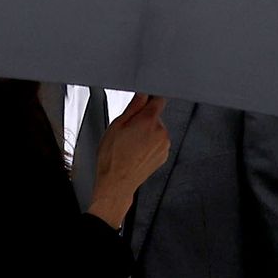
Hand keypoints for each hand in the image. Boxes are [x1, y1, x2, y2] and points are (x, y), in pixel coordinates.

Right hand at [87, 93, 168, 227]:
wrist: (116, 182)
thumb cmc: (112, 157)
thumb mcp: (116, 126)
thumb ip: (133, 107)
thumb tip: (142, 94)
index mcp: (149, 121)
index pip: (158, 99)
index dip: (150, 98)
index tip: (143, 100)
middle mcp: (161, 132)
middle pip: (155, 116)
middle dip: (143, 119)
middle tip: (128, 130)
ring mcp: (164, 145)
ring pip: (156, 130)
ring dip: (146, 132)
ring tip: (130, 144)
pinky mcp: (163, 155)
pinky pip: (157, 143)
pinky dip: (149, 144)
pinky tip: (135, 151)